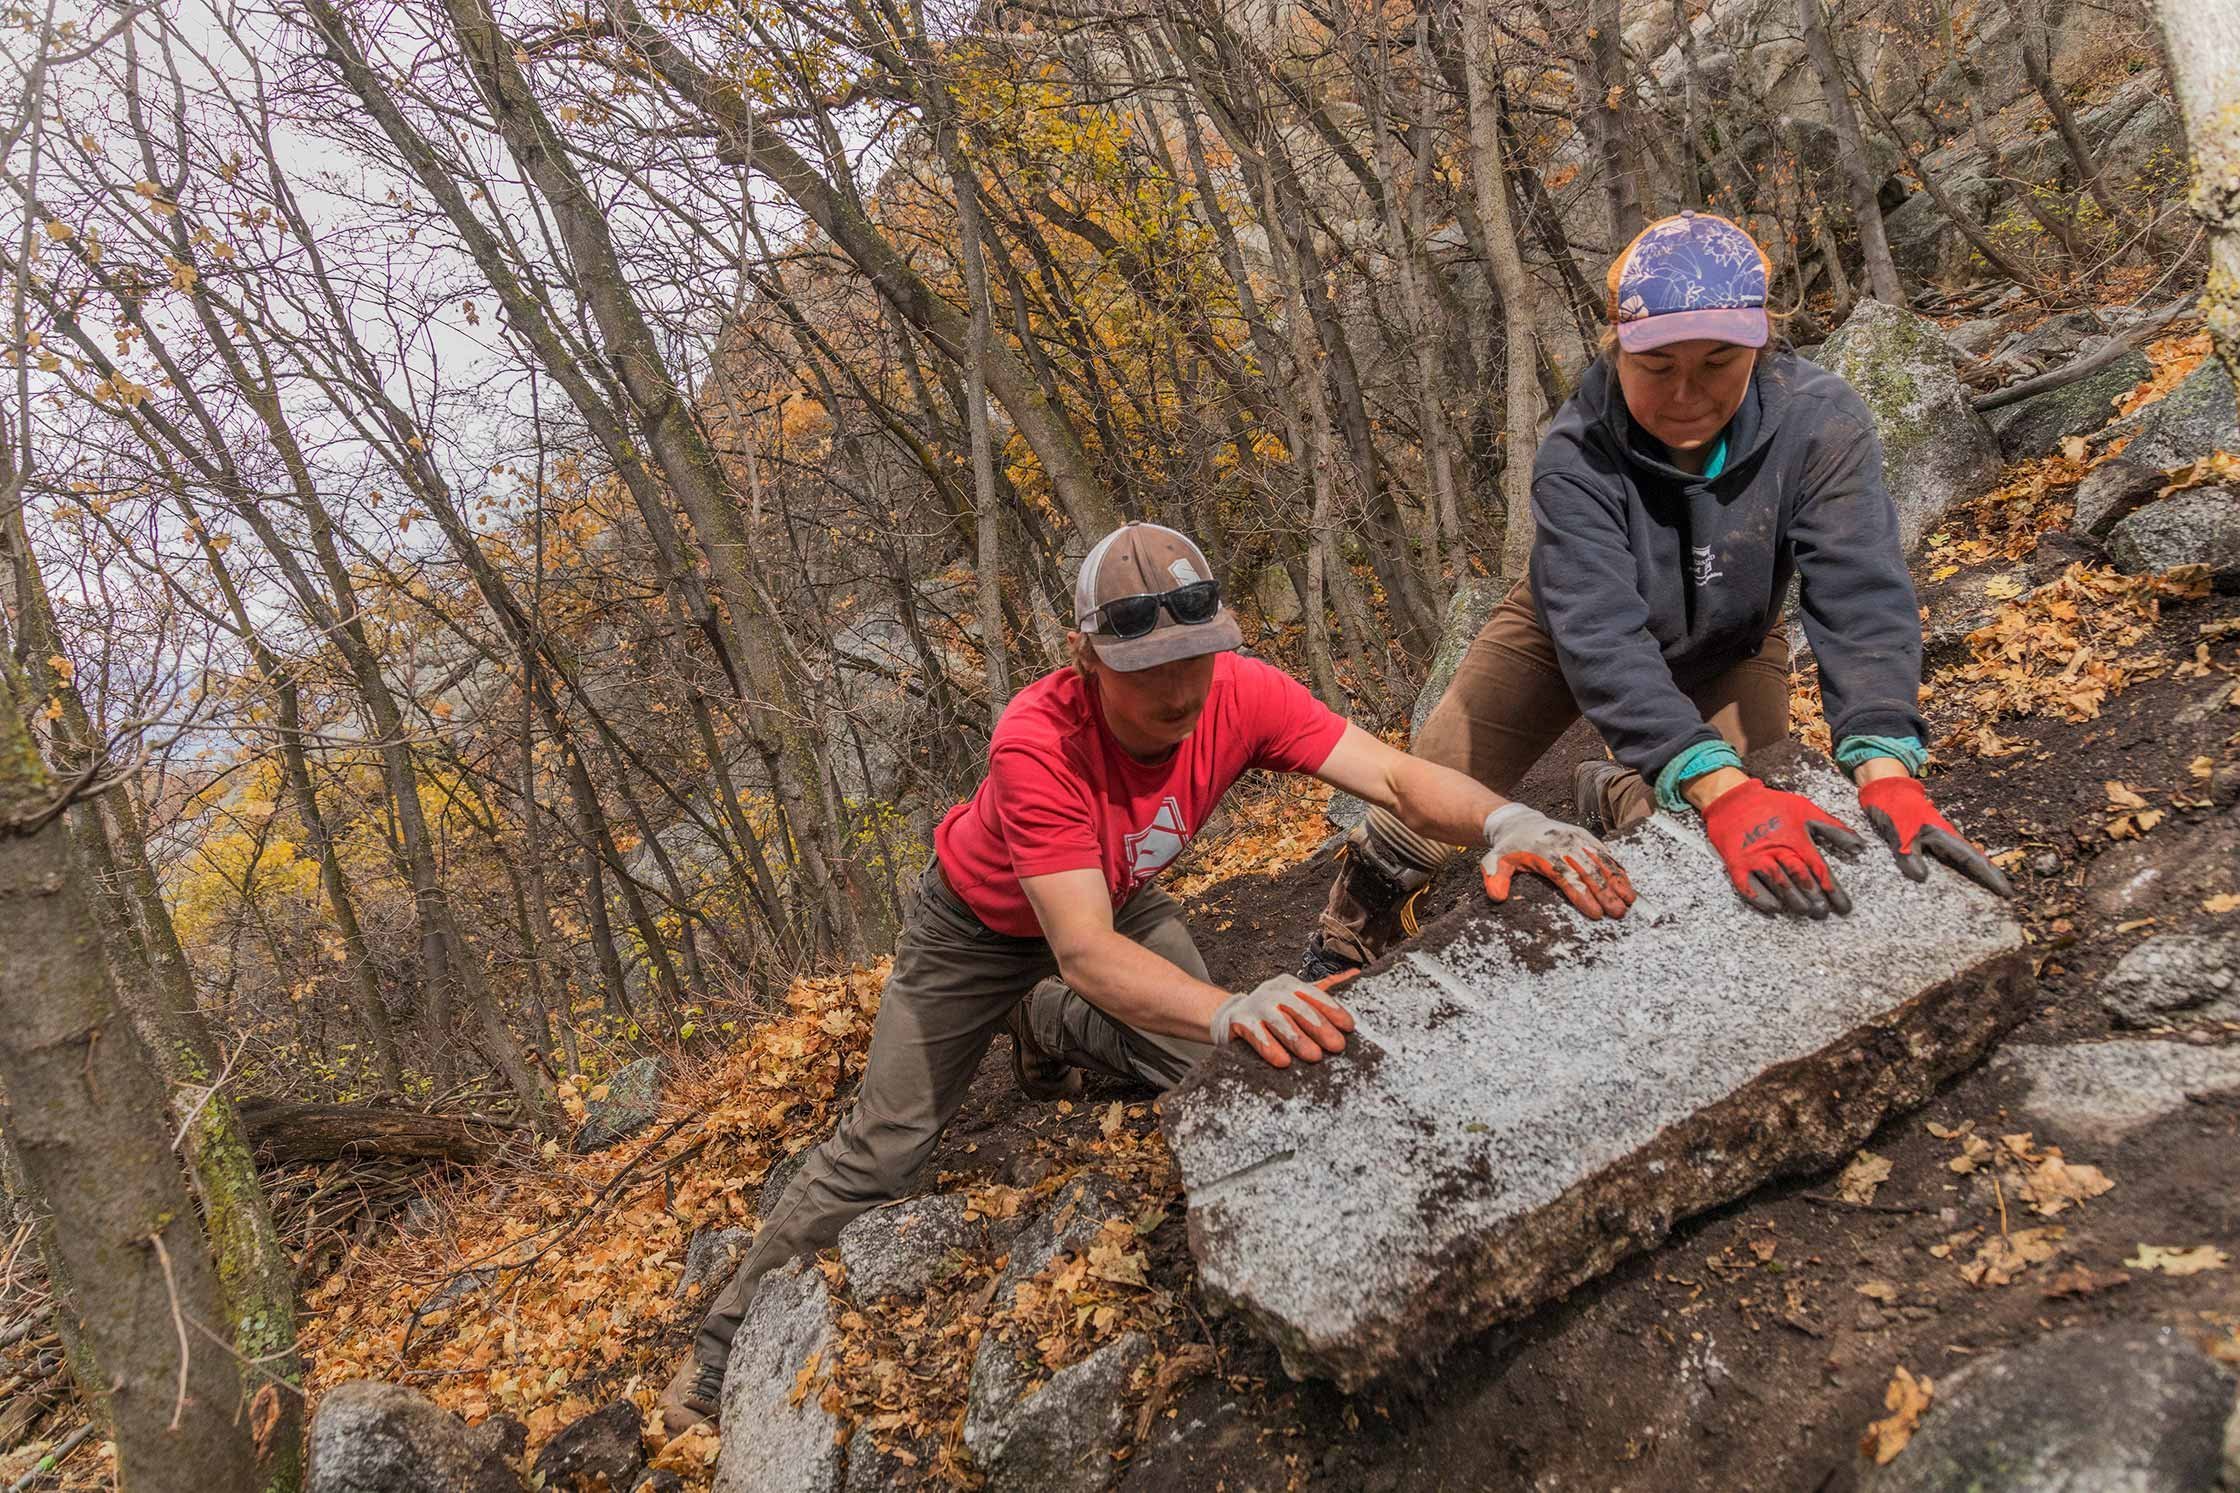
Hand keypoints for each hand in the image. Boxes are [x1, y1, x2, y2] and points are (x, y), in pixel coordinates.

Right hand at [1211, 972, 1356, 1068]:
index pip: (1315, 996)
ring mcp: (1256, 1005)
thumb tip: (1356, 974)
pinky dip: (1270, 1048)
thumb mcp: (1297, 997)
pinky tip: (1282, 1062)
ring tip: (1314, 1056)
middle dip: (1320, 1028)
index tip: (1349, 1027)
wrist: (1230, 1016)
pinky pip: (1256, 1035)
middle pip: (1300, 1009)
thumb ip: (1325, 988)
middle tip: (1338, 1046)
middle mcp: (1273, 991)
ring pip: (1280, 1022)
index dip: (1333, 1010)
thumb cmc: (1272, 1011)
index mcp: (1291, 985)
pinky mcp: (1239, 1021)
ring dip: (1298, 1039)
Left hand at [1479, 803, 1635, 918]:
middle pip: (1588, 870)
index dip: (1581, 895)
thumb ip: (1494, 878)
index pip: (1566, 876)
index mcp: (1543, 852)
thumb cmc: (1509, 848)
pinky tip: (1627, 883)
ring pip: (1601, 860)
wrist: (1519, 821)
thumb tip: (1496, 897)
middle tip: (1618, 913)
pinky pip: (1604, 852)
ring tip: (1630, 900)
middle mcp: (1563, 843)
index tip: (1595, 913)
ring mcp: (1577, 838)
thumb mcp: (1494, 861)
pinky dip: (1617, 868)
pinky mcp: (1585, 836)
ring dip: (1617, 881)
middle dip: (1605, 893)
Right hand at [1698, 776, 1864, 917]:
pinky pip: (1749, 886)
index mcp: (1796, 839)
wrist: (1733, 800)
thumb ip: (1834, 829)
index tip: (1844, 907)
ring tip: (1804, 912)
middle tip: (1823, 913)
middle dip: (1815, 898)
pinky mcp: (1737, 864)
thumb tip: (1860, 847)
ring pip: (1778, 884)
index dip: (1833, 891)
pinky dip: (1762, 899)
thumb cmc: (1773, 805)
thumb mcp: (1807, 810)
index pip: (1820, 870)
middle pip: (1800, 879)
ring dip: (1793, 900)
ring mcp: (1756, 858)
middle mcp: (1778, 850)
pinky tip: (1774, 909)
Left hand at [1858, 776, 2012, 895]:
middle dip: (1991, 878)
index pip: (1974, 860)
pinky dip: (1960, 870)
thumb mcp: (1899, 832)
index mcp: (1944, 836)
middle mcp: (1947, 840)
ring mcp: (1940, 841)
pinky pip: (1950, 860)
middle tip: (2007, 897)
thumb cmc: (1895, 810)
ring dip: (1977, 876)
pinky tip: (1962, 882)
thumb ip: (1909, 854)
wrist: (1886, 792)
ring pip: (1965, 861)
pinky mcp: (1930, 843)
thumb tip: (1922, 878)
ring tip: (1990, 894)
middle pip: (1975, 862)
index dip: (1990, 876)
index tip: (2006, 892)